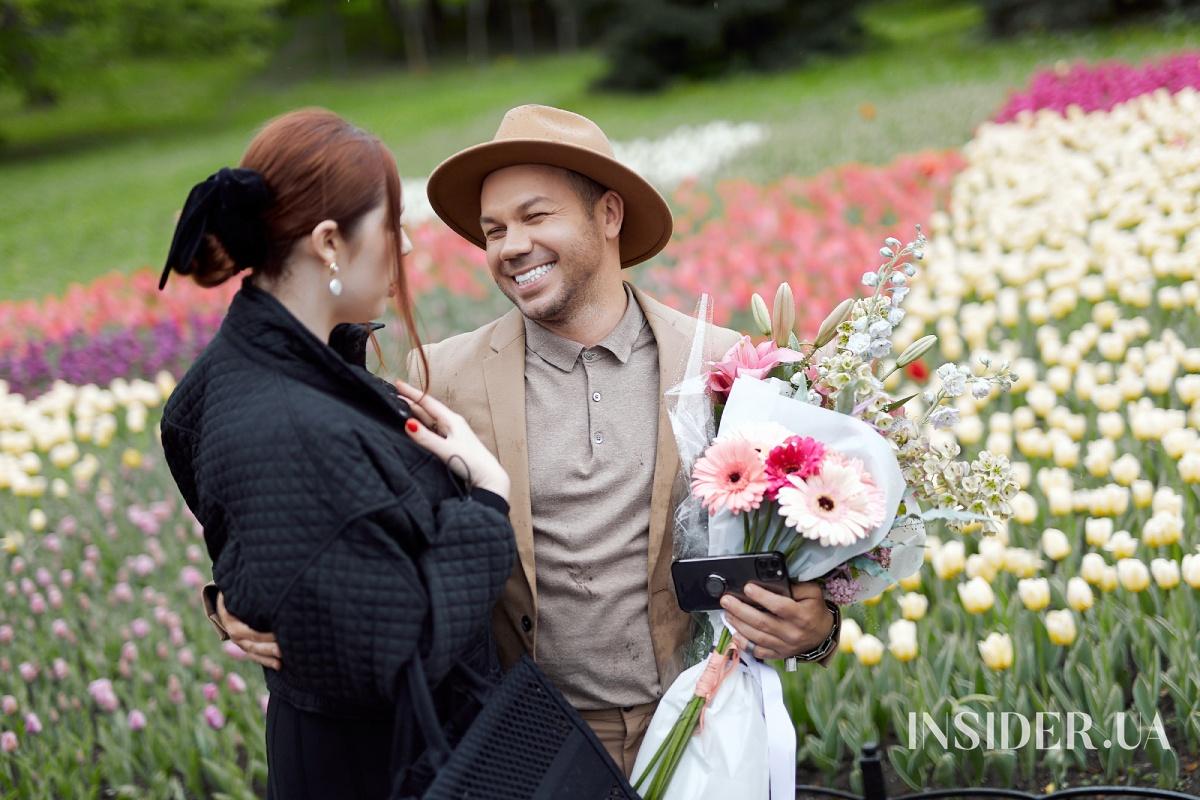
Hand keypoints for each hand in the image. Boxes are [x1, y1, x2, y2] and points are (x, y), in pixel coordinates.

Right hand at [217, 592, 281, 670]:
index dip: (264, 635)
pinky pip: (255, 656)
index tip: (280, 633)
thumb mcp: (238, 591)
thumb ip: (246, 592)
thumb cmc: (238, 591)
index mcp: (232, 621)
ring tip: (282, 661)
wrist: (227, 598)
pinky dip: (266, 661)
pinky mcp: (245, 645)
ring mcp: (239, 641)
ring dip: (268, 657)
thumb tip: (262, 581)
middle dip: (268, 648)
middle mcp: (235, 633)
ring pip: (254, 653)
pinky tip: (279, 665)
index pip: (249, 632)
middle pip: (252, 644)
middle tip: (283, 650)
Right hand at [394, 379, 510, 500]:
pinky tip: (414, 428)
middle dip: (411, 401)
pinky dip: (420, 426)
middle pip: (427, 409)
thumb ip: (426, 438)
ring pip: (429, 420)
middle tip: (393, 394)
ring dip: (415, 413)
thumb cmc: (471, 463)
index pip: (428, 402)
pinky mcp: (450, 444)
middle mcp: (451, 424)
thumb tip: (408, 424)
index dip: (412, 393)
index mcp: (452, 420)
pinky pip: (432, 430)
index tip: (398, 384)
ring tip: (399, 407)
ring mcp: (451, 434)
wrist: (488, 478)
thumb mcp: (446, 449)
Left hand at [720, 581, 832, 660]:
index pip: (779, 606)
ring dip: (738, 624)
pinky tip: (735, 634)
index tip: (747, 588)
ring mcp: (784, 646)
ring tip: (727, 612)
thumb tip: (776, 582)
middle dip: (740, 610)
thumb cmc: (815, 611)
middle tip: (726, 600)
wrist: (822, 636)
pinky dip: (744, 644)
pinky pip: (758, 652)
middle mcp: (792, 633)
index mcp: (801, 616)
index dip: (762, 597)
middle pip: (762, 622)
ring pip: (757, 637)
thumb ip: (796, 586)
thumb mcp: (813, 593)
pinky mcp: (778, 654)